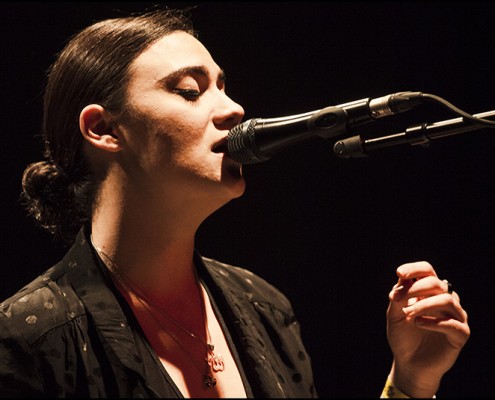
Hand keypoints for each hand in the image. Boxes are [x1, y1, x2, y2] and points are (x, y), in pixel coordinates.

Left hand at [386, 261, 469, 397]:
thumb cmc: (403, 336)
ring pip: (447, 300)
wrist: (408, 362)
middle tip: (398, 299)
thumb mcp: (394, 314)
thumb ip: (398, 297)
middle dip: (416, 288)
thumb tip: (402, 279)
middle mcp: (445, 300)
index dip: (415, 269)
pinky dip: (434, 322)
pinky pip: (452, 323)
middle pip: (437, 283)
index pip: (427, 271)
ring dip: (424, 304)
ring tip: (408, 314)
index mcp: (429, 292)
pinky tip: (418, 324)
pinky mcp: (461, 334)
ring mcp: (455, 316)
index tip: (399, 273)